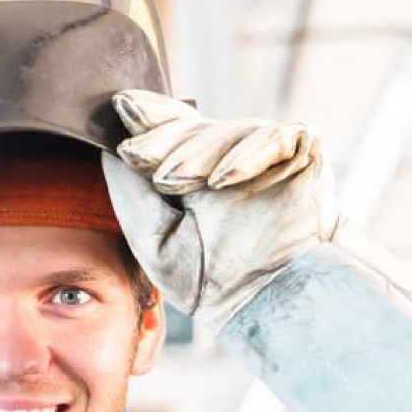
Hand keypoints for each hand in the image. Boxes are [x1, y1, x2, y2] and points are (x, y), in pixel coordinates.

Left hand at [101, 90, 338, 331]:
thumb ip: (130, 197)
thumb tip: (108, 152)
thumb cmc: (209, 281)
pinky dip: (250, 156)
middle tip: (135, 152)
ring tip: (171, 181)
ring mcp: (268, 154)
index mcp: (196, 173)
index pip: (172, 131)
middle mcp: (231, 158)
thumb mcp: (153, 239)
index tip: (121, 107)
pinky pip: (279, 138)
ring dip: (197, 156)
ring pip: (230, 132)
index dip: (149, 117)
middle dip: (162, 140)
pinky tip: (222, 181)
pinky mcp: (304, 154)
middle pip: (195, 128)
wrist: (262, 304)